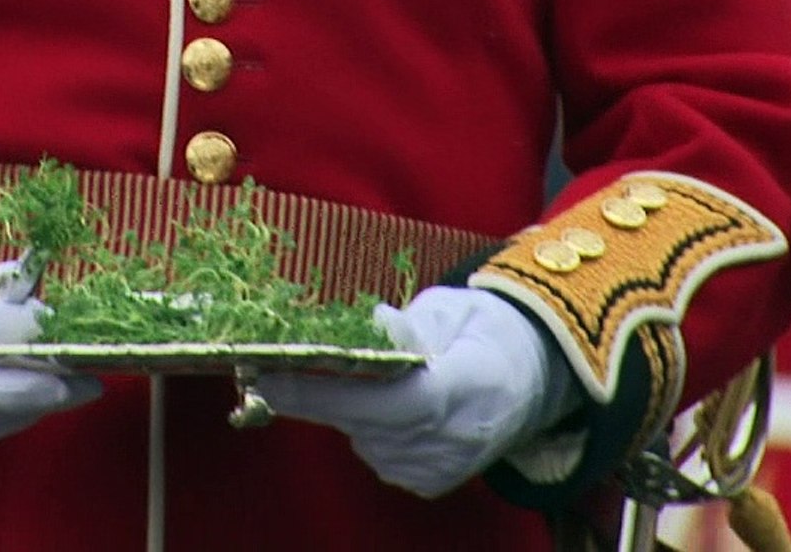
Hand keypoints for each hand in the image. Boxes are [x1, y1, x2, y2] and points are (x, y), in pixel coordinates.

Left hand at [257, 286, 576, 497]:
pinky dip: (364, 429)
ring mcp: (447, 466)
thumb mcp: (454, 309)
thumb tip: (372, 326)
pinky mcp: (432, 482)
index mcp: (473, 383)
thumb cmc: (484, 331)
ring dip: (340, 411)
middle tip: (262, 371)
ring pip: (365, 441)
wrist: (529, 379)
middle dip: (309, 399)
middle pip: (369, 425)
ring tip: (336, 376)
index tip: (274, 377)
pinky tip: (378, 404)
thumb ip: (412, 322)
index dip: (331, 395)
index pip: (395, 400)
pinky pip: (377, 455)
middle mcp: (461, 436)